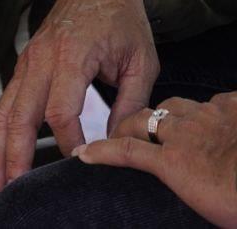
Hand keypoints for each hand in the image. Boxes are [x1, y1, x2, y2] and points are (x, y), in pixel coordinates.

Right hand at [0, 0, 158, 193]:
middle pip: (20, 114)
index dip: (68, 141)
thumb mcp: (141, 61)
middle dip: (14, 154)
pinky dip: (0, 128)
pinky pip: (6, 100)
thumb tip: (116, 142)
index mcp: (71, 55)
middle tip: (13, 186)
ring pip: (4, 109)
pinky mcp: (23, 64)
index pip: (60, 110)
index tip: (81, 161)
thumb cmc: (122, 21)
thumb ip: (131, 103)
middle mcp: (40, 59)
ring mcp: (27, 60)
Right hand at [74, 93, 236, 227]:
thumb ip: (182, 184)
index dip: (101, 151)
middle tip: (121, 134)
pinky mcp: (236, 106)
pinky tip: (215, 117)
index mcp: (174, 162)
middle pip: (143, 119)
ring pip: (174, 105)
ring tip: (166, 124)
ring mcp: (212, 116)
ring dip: (164, 114)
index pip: (125, 150)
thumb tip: (173, 181)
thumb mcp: (203, 205)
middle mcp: (186, 133)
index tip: (85, 154)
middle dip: (127, 125)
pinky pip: (215, 101)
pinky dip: (209, 110)